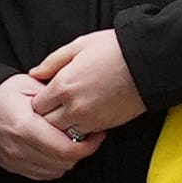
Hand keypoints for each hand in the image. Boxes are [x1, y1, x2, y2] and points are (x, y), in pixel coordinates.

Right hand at [0, 73, 99, 182]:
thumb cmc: (0, 92)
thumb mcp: (28, 85)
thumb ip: (54, 99)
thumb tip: (79, 109)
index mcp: (25, 126)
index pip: (66, 149)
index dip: (88, 145)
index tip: (97, 134)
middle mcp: (19, 148)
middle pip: (64, 163)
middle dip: (81, 151)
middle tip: (88, 136)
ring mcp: (14, 160)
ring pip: (55, 171)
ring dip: (68, 159)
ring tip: (72, 141)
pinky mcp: (11, 167)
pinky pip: (42, 174)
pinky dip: (54, 165)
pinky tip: (55, 149)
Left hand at [31, 28, 148, 137]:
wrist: (147, 63)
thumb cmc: (114, 49)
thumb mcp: (79, 45)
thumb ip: (52, 62)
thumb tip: (34, 74)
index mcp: (63, 84)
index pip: (36, 106)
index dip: (38, 101)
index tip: (44, 96)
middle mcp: (73, 106)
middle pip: (46, 124)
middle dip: (46, 118)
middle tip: (53, 108)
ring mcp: (89, 119)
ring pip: (63, 134)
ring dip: (62, 127)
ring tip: (68, 114)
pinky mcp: (104, 126)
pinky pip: (82, 136)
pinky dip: (79, 131)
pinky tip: (83, 118)